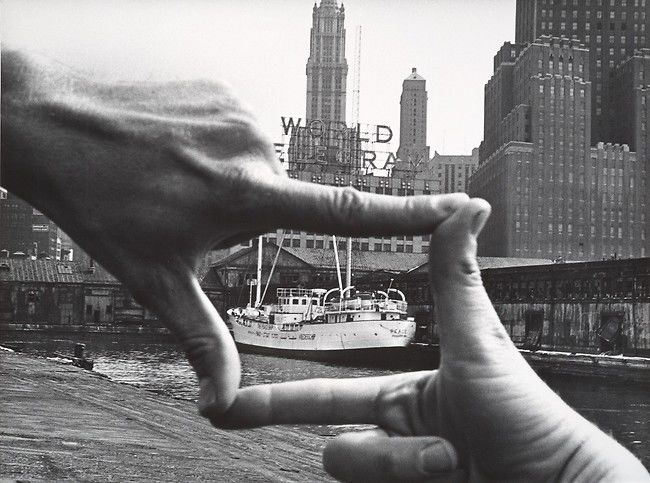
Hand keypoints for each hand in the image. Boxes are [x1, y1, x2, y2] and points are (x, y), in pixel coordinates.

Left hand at [1, 48, 467, 415]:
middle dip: (243, 217)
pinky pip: (235, 132)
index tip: (462, 206)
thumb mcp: (156, 280)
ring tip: (174, 179)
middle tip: (185, 211)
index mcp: (249, 195)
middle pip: (276, 200)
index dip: (412, 214)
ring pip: (253, 166)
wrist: (51, 122)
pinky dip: (214, 152)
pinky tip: (171, 152)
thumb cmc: (102, 203)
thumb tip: (225, 403)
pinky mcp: (221, 87)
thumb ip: (202, 340)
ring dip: (225, 183)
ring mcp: (238, 108)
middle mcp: (256, 145)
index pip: (350, 211)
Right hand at [218, 199, 648, 481]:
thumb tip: (467, 205)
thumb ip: (453, 278)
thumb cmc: (527, 414)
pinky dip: (405, 476)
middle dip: (302, 425)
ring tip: (451, 456)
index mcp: (404, 399)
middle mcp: (398, 439)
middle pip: (332, 440)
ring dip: (399, 461)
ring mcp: (402, 474)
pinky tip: (448, 473)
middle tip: (241, 414)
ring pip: (351, 466)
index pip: (331, 395)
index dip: (282, 397)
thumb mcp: (478, 340)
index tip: (240, 400)